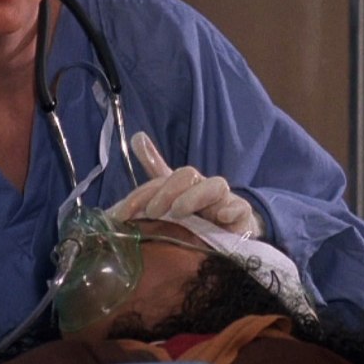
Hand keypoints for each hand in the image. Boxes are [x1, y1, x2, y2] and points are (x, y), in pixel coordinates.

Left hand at [108, 132, 263, 236]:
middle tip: (151, 211)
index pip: (160, 180)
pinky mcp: (242, 216)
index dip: (140, 194)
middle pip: (186, 176)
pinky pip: (241, 209)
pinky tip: (222, 217)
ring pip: (214, 186)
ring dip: (194, 197)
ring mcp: (224, 200)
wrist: (235, 227)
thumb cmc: (199, 210)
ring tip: (178, 211)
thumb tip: (137, 136)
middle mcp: (203, 186)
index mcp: (184, 183)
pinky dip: (233, 211)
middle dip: (166, 192)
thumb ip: (154, 169)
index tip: (120, 214)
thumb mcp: (173, 192)